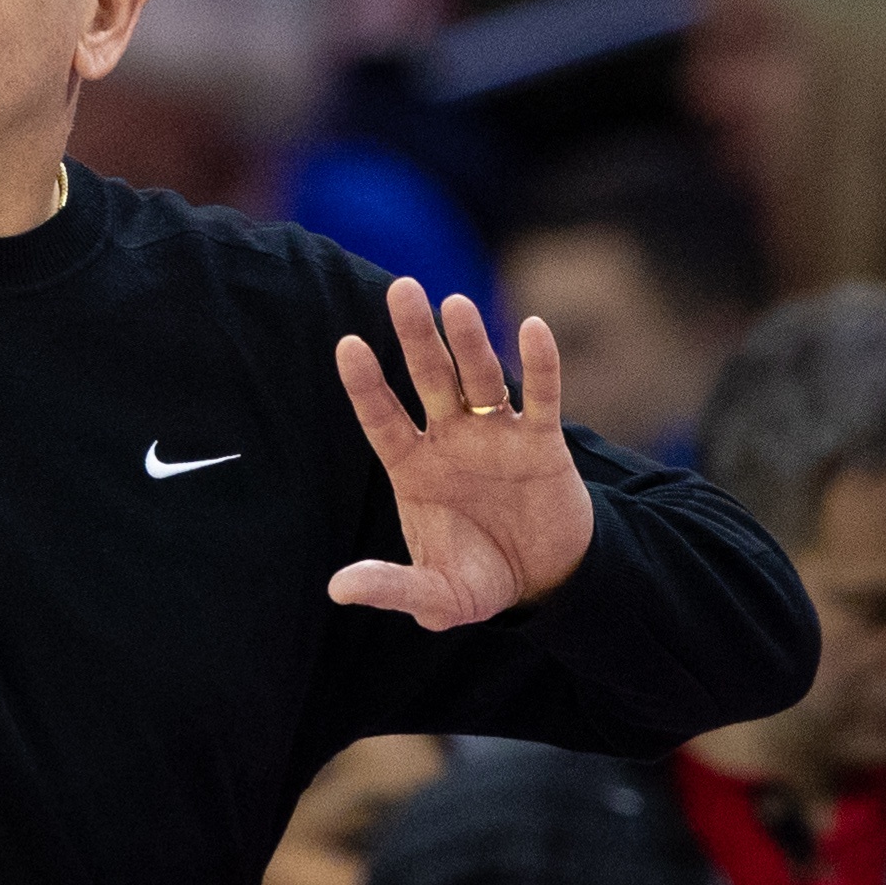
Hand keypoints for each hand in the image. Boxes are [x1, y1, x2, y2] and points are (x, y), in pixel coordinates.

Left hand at [330, 278, 594, 630]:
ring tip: (455, 304)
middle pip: (430, 380)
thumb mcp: (436, 596)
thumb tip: (339, 589)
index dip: (367, 385)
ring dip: (471, 343)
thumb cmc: (480, 581)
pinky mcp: (543, 443)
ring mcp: (497, 436)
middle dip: (416, 337)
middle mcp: (451, 441)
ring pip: (482, 379)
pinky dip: (540, 364)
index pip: (383, 419)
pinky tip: (533, 328)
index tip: (348, 345)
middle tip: (402, 288)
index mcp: (414, 469)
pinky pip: (543, 396)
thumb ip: (392, 587)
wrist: (546, 582)